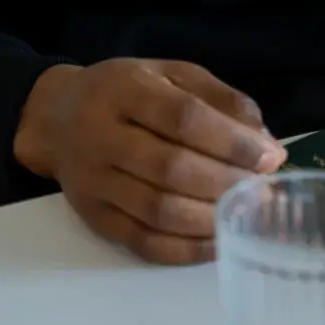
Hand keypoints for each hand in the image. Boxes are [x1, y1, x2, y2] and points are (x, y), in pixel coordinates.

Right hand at [14, 59, 285, 264]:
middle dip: (227, 183)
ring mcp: (92, 181)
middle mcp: (99, 134)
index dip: (231, 141)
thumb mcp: (170, 75)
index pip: (181, 117)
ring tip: (242, 213)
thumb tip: (266, 145)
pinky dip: (187, 249)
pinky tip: (217, 239)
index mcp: (123, 90)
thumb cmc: (124, 93)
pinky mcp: (92, 216)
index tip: (269, 157)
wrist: (55, 119)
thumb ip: (220, 100)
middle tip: (262, 190)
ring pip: (158, 211)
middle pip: (170, 167)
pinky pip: (144, 242)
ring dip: (212, 218)